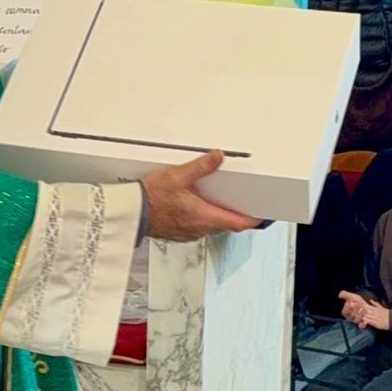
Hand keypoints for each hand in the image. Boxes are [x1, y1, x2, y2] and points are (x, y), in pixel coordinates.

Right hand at [142, 150, 259, 241]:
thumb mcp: (178, 176)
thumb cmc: (150, 200)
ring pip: (211, 225)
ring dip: (214, 214)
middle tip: (238, 202)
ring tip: (212, 199)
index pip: (237, 223)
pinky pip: (197, 226)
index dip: (252, 220)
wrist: (131, 213)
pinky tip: (192, 206)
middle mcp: (198, 228)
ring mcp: (189, 233)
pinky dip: (200, 217)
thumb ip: (201, 166)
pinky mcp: (179, 233)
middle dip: (232, 213)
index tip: (260, 217)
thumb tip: (218, 158)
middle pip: (225, 223)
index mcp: (203, 216)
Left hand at [339, 290, 389, 330]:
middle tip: (350, 307)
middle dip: (357, 309)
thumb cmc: (388, 315)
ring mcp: (375, 317)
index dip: (359, 305)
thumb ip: (375, 304)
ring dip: (360, 314)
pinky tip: (361, 320)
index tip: (353, 303)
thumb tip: (370, 300)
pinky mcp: (376, 323)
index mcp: (374, 309)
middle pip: (364, 310)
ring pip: (366, 315)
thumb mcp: (382, 308)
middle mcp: (374, 312)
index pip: (365, 306)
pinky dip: (365, 321)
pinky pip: (370, 322)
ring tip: (353, 314)